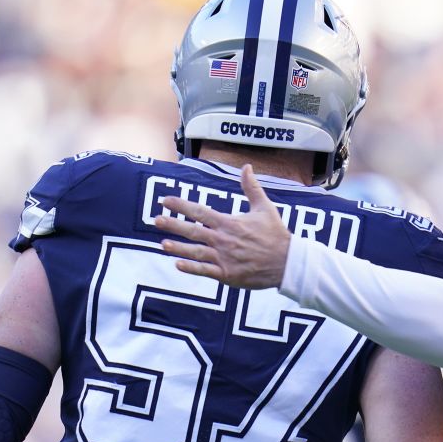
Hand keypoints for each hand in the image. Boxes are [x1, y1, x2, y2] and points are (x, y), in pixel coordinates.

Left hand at [155, 164, 290, 288]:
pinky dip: (191, 268)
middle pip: (193, 230)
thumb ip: (251, 187)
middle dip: (173, 224)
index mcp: (229, 222)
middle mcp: (223, 239)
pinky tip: (177, 265)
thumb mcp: (265, 207)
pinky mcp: (227, 274)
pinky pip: (205, 270)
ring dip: (178, 248)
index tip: (165, 200)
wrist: (287, 262)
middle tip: (155, 220)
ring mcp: (224, 258)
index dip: (181, 205)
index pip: (200, 211)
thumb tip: (247, 167)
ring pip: (196, 252)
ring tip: (163, 244)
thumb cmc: (276, 234)